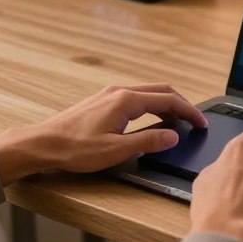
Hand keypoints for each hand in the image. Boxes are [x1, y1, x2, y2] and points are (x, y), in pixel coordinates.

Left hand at [0, 83, 206, 184]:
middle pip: (161, 90)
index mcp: (126, 100)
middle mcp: (119, 91)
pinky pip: (135, 97)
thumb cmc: (74, 149)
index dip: (189, 111)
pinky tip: (150, 121)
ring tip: (176, 124)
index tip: (201, 123)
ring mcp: (109, 94)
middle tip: (193, 122)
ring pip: (148, 92)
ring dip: (166, 105)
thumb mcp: (116, 151)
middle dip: (181, 104)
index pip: (169, 99)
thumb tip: (173, 135)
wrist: (42, 145)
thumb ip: (149, 142)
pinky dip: (151, 106)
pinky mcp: (102, 101)